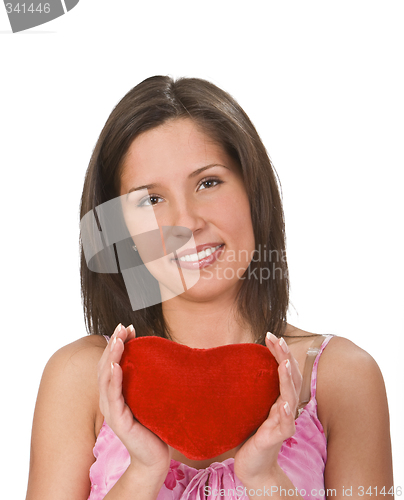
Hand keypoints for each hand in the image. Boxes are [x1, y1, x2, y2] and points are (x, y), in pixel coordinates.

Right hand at [98, 324, 171, 476]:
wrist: (156, 457)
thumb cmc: (154, 425)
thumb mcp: (150, 397)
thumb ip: (148, 380)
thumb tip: (160, 355)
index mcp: (115, 393)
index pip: (111, 362)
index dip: (117, 343)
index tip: (127, 327)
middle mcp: (109, 400)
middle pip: (105, 366)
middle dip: (113, 344)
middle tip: (122, 327)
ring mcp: (112, 411)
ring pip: (106, 378)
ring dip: (111, 357)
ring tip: (118, 340)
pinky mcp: (118, 422)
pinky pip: (113, 398)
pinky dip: (113, 380)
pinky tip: (116, 367)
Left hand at [234, 332, 301, 484]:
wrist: (252, 467)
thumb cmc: (250, 434)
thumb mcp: (248, 407)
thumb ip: (248, 389)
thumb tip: (228, 364)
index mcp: (278, 397)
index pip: (283, 369)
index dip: (279, 351)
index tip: (270, 334)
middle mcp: (284, 406)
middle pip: (290, 377)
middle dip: (285, 356)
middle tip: (277, 338)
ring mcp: (283, 422)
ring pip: (290, 397)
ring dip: (288, 378)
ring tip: (284, 363)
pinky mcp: (276, 438)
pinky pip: (285, 424)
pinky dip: (286, 413)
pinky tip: (284, 403)